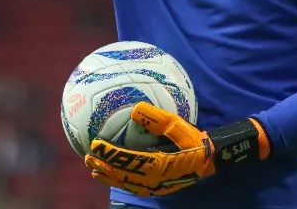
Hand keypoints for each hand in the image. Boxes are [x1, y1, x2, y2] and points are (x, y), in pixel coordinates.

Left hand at [85, 102, 268, 196]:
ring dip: (109, 176)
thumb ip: (156, 118)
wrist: (209, 159)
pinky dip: (120, 182)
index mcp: (158, 163)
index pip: (128, 159)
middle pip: (123, 174)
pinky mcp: (158, 188)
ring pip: (126, 183)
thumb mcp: (177, 125)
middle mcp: (154, 179)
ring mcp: (156, 186)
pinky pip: (134, 187)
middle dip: (104, 166)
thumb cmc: (193, 140)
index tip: (95, 145)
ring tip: (93, 169)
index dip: (110, 153)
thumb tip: (134, 109)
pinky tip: (113, 178)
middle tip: (87, 157)